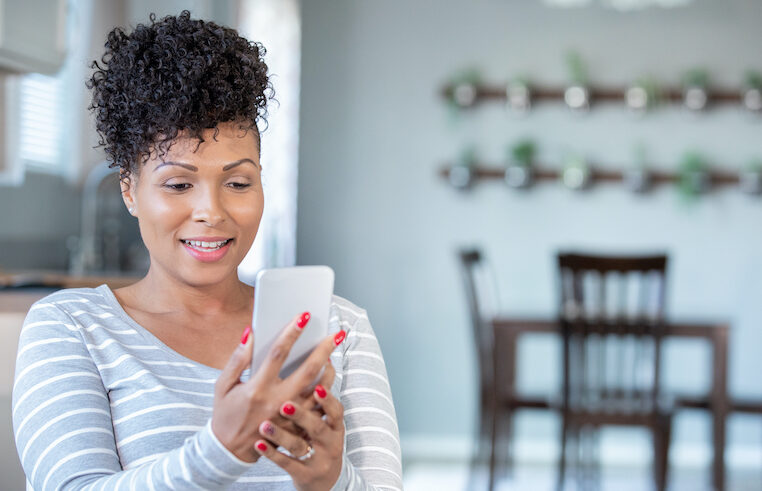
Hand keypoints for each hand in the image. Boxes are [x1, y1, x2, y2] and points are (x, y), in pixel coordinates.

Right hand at [211, 313, 345, 461]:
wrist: (228, 452)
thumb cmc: (225, 414)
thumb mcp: (223, 385)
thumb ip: (237, 359)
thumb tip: (248, 333)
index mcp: (257, 388)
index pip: (278, 354)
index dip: (292, 333)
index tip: (304, 316)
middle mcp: (277, 402)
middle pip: (308, 371)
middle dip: (324, 349)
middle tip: (337, 334)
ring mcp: (290, 418)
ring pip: (320, 391)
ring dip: (330, 371)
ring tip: (333, 355)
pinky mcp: (297, 428)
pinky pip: (318, 409)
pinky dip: (326, 393)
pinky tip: (328, 379)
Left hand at [253, 383, 345, 490]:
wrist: (323, 481)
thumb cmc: (319, 441)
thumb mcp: (326, 423)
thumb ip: (317, 400)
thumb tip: (318, 362)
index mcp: (335, 425)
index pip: (335, 410)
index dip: (328, 399)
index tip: (317, 387)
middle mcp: (330, 442)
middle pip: (317, 427)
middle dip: (302, 415)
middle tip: (284, 404)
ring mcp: (318, 459)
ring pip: (300, 446)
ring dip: (282, 435)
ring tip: (264, 425)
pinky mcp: (305, 474)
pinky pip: (288, 464)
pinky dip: (273, 454)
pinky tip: (259, 444)